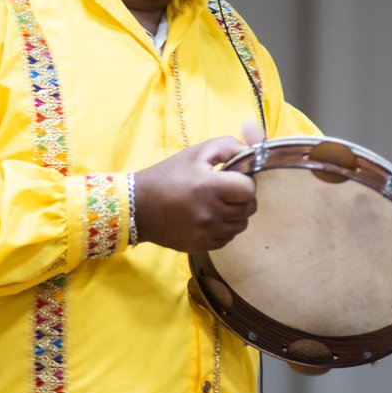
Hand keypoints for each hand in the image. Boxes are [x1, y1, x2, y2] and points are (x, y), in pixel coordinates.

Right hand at [135, 126, 260, 252]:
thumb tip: (252, 153)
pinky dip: (224, 228)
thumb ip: (228, 146)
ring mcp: (207, 233)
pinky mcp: (203, 246)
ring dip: (235, 214)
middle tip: (225, 191)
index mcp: (209, 187)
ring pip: (241, 224)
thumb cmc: (168, 175)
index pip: (249, 189)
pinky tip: (209, 218)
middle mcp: (211, 213)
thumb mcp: (196, 152)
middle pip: (249, 208)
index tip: (233, 178)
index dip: (245, 181)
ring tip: (217, 204)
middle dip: (241, 197)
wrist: (138, 207)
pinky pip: (228, 237)